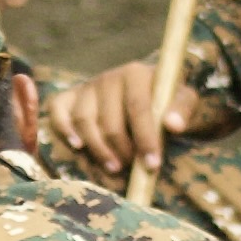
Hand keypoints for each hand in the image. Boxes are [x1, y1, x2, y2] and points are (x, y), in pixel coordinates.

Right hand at [53, 57, 200, 179]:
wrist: (146, 93)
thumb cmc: (165, 101)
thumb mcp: (183, 101)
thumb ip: (182, 110)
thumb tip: (173, 125)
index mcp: (135, 73)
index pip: (138, 107)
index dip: (145, 138)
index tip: (152, 164)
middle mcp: (107, 77)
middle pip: (109, 120)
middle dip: (121, 149)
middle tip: (132, 167)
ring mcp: (85, 87)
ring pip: (84, 121)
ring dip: (98, 149)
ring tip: (114, 168)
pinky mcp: (68, 97)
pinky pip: (57, 111)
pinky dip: (63, 129)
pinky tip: (77, 146)